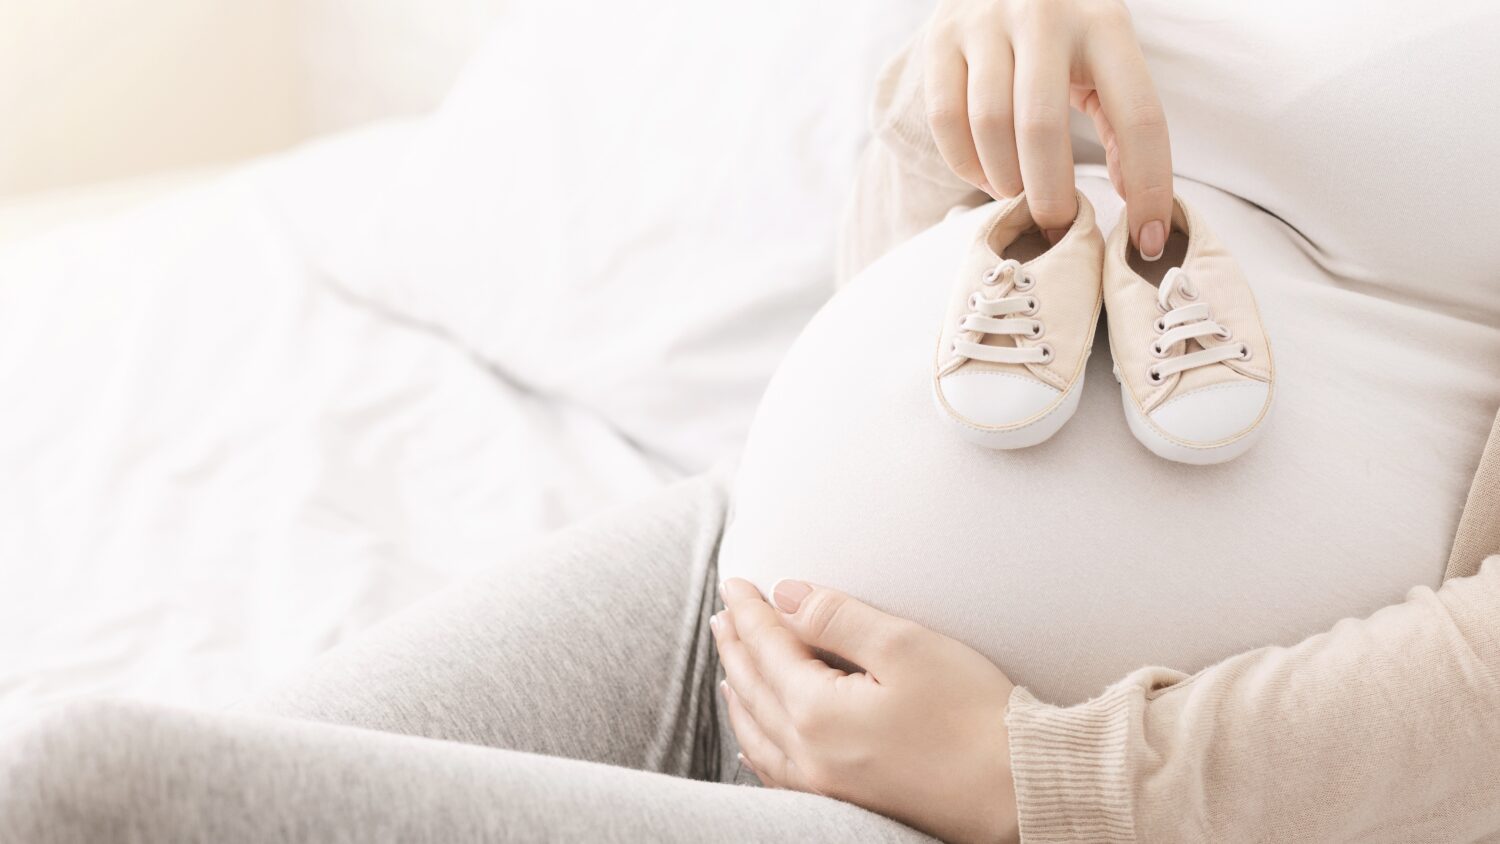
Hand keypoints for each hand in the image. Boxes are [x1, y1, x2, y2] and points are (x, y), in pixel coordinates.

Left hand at [712, 578, 1018, 843]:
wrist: (1020, 790)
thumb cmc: (974, 716)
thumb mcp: (905, 646)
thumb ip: (837, 617)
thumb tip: (786, 595)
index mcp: (816, 712)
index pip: (767, 647)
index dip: (750, 610)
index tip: (736, 583)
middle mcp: (808, 755)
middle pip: (753, 689)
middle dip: (736, 647)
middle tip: (724, 614)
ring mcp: (824, 785)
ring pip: (757, 732)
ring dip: (739, 692)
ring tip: (730, 663)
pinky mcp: (847, 802)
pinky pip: (776, 770)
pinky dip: (757, 742)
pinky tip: (755, 737)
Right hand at [923, 0, 1172, 256]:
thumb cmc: (1065, 31)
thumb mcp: (1107, 56)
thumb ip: (1123, 122)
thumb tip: (1137, 203)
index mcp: (1106, 23)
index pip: (1138, 115)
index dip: (1149, 187)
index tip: (1148, 242)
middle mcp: (1045, 14)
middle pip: (1042, 127)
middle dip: (1050, 195)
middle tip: (1056, 224)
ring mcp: (986, 22)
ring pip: (989, 125)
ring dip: (1004, 181)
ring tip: (1018, 198)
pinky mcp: (941, 38)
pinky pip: (945, 120)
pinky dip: (966, 164)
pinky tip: (985, 176)